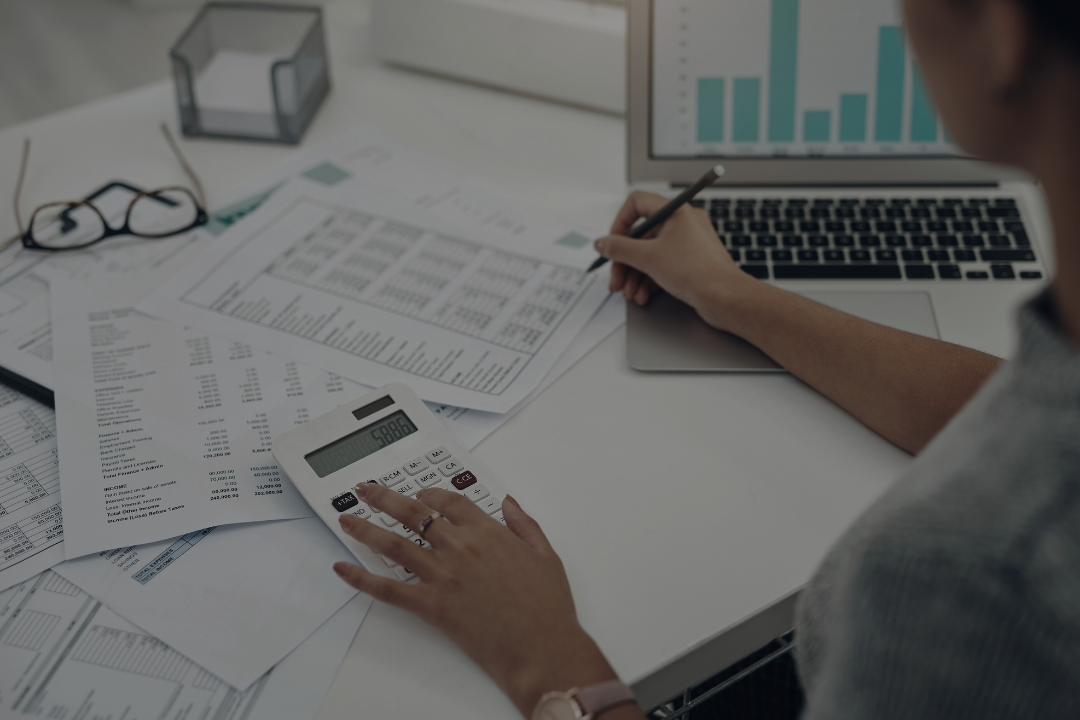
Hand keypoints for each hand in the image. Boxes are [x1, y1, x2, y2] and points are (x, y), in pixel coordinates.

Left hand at [334, 484, 620, 716]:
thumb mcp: (545, 555)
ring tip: (346, 519)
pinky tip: (344, 570)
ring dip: (365, 528)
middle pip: (413, 513)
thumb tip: (508, 503)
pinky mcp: (431, 605)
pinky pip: (388, 589)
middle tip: (365, 491)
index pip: (449, 502)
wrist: (541, 647)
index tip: (419, 493)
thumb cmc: (547, 607)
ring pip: (394, 543)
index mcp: (488, 532)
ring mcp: (443, 575)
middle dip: (384, 498)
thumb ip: (524, 524)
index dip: (430, 494)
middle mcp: (461, 547)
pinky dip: (361, 579)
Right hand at [596, 191, 755, 330]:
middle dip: (625, 261)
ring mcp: (687, 244)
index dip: (620, 223)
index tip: (612, 243)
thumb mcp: (648, 258)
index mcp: (676, 211)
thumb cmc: (698, 272)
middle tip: (616, 279)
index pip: (637, 204)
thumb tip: (602, 243)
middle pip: (640, 236)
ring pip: (650, 255)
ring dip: (635, 275)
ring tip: (629, 293)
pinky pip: (662, 266)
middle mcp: (682, 224)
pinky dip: (649, 280)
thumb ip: (619, 248)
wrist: (726, 298)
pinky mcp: (689, 263)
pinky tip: (643, 295)